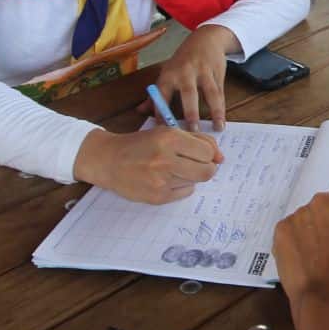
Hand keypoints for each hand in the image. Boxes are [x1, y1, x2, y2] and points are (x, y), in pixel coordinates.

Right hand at [74, 125, 224, 203]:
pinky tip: (165, 179)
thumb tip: (220, 158)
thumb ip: (196, 141)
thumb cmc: (140, 144)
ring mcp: (161, 180)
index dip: (210, 154)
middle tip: (195, 165)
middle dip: (206, 168)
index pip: (208, 151)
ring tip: (172, 170)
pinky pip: (184, 193)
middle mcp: (165, 159)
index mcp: (169, 138)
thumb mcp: (166, 132)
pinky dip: (180, 187)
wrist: (108, 160)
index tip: (203, 155)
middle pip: (207, 171)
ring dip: (189, 176)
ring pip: (195, 182)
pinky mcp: (157, 197)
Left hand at [148, 24, 238, 129]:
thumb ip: (155, 95)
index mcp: (169, 74)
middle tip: (192, 131)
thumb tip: (140, 112)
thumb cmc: (182, 61)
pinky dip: (222, 107)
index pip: (162, 94)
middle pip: (188, 93)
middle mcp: (186, 72)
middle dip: (190, 112)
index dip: (161, 112)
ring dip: (214, 111)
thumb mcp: (167, 73)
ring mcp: (204, 72)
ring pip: (210, 93)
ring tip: (216, 127)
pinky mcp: (217, 73)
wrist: (205, 39)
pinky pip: (220, 92)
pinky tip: (222, 121)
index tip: (164, 130)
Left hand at [273, 180, 328, 302]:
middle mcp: (320, 201)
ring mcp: (298, 215)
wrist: (327, 293)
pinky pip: (289, 230)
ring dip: (308, 230)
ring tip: (315, 256)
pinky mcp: (281, 229)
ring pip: (304, 218)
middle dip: (325, 219)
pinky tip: (302, 259)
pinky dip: (293, 241)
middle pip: (322, 205)